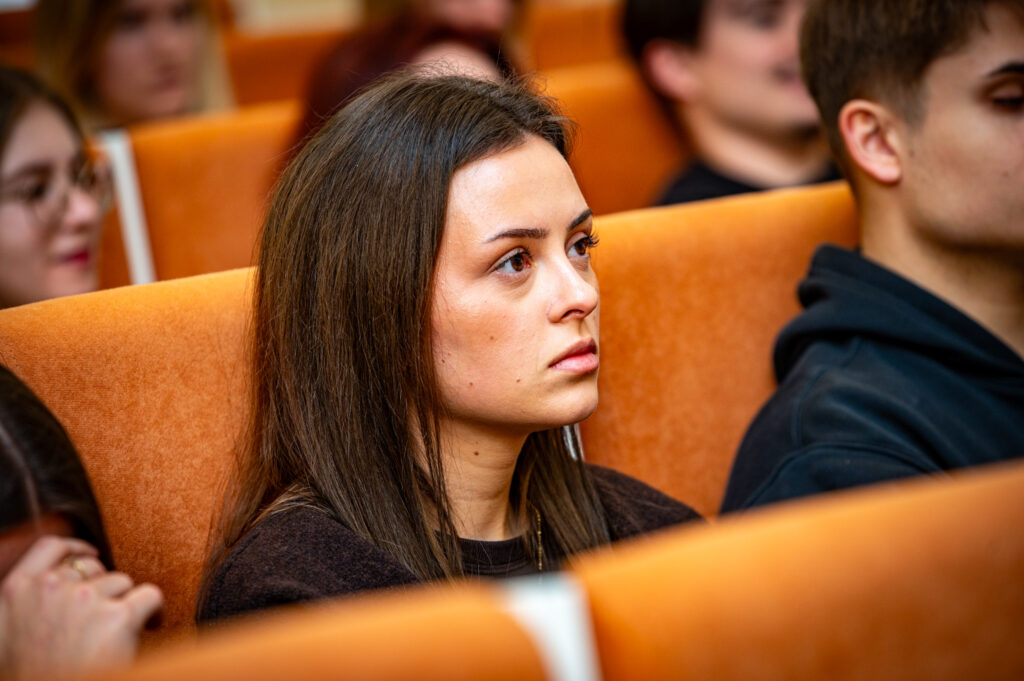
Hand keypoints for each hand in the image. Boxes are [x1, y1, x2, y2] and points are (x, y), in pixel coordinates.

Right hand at [0, 535, 162, 679]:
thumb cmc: (34, 673)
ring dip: (124, 602)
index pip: (50, 547)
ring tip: (118, 632)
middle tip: (102, 619)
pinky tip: (149, 625)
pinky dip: (155, 610)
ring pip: (122, 582)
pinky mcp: (118, 616)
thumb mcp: (11, 631)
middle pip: (93, 568)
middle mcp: (50, 588)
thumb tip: (60, 580)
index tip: (91, 554)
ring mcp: (84, 599)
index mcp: (17, 590)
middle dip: (102, 589)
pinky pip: (150, 595)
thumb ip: (32, 600)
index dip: (75, 548)